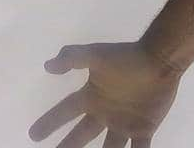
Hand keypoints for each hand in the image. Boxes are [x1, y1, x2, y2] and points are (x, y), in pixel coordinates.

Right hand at [30, 42, 181, 147]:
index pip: (65, 112)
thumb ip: (72, 57)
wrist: (159, 59)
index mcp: (92, 97)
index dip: (49, 122)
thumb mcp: (96, 54)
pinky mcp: (143, 129)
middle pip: (81, 136)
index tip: (33, 135)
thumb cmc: (127, 58)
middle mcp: (104, 112)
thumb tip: (48, 66)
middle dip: (67, 147)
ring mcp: (123, 123)